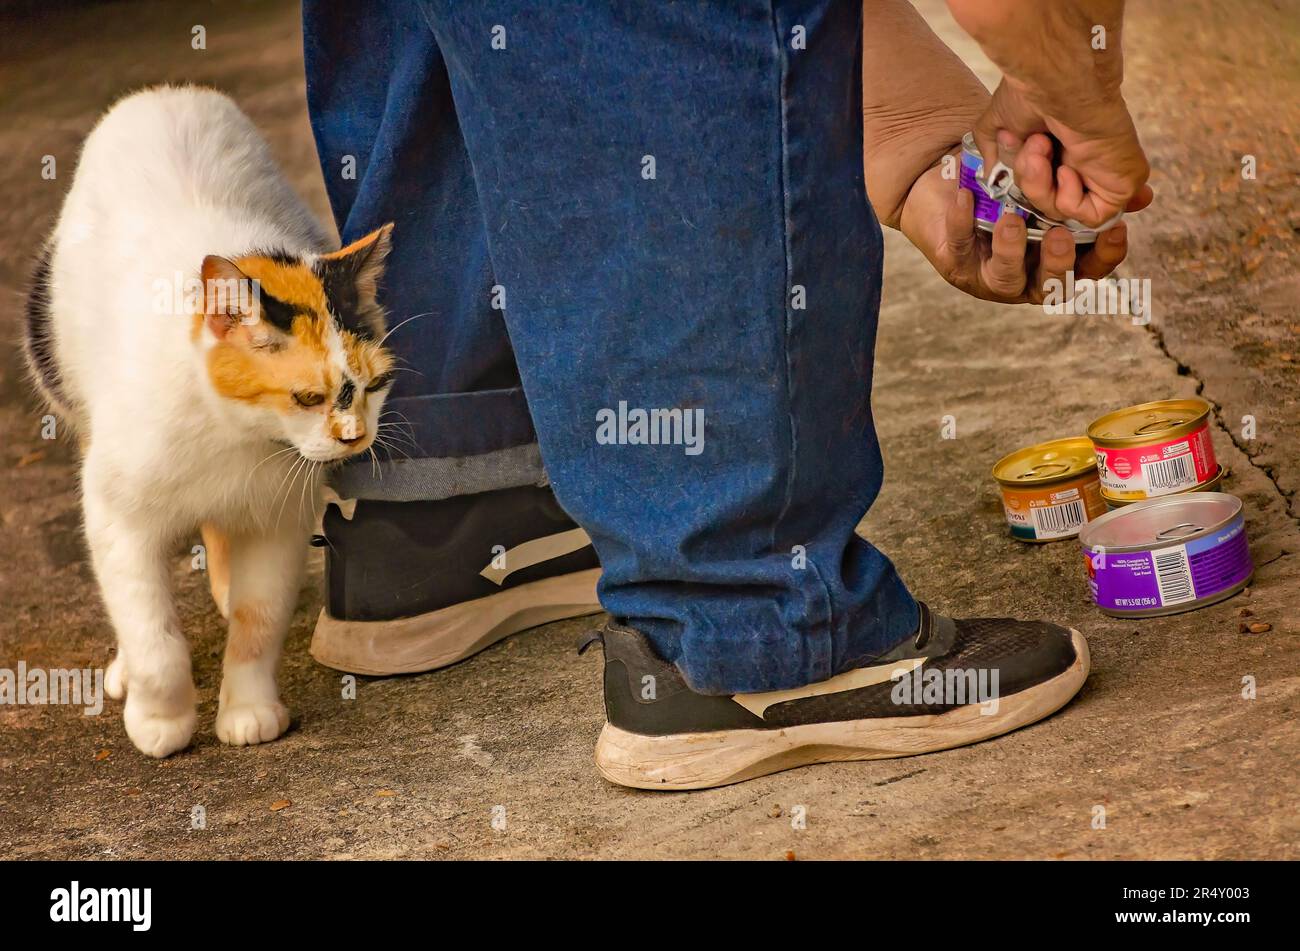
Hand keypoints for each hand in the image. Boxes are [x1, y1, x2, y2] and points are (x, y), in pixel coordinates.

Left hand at [899, 158, 1129, 303]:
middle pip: (1050, 284)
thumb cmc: (1015, 190)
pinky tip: (965, 198)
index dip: (1106, 255)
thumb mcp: (1055, 184)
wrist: (954, 188)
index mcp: (1059, 261)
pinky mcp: (956, 261)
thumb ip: (1095, 190)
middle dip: (1057, 261)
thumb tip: (1143, 195)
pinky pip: (960, 244)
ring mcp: (990, 276)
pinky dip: (961, 222)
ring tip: (1012, 219)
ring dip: (1010, 250)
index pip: (1091, 269)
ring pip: (1004, 276)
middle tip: (1060, 234)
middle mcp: (1028, 278)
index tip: (1116, 229)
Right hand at [973, 79, 1153, 228]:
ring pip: (1064, 210)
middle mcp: (1084, 162)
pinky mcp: (1122, 185)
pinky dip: (1069, 199)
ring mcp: (1105, 174)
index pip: (1049, 187)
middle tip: (1032, 145)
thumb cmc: (1033, 95)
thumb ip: (993, 150)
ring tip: (1043, 148)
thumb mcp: (999, 126)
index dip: (1038, 187)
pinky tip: (1067, 169)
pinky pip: (1091, 217)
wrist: (1058, 83)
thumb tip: (991, 173)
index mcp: (1061, 150)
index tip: (1026, 165)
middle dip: (1029, 179)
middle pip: (1048, 202)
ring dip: (1042, 185)